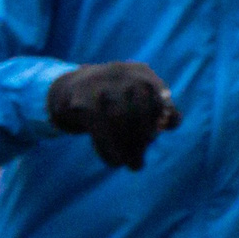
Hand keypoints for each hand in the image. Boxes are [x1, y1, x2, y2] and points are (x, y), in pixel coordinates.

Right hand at [47, 61, 179, 169]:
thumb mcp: (137, 101)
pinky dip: (109, 149)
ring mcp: (98, 84)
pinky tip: (114, 162)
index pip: (158, 95)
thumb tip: (171, 121)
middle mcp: (119, 72)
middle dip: (143, 140)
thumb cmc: (112, 103)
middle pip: (139, 109)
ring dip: (128, 149)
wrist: (66, 91)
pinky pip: (100, 128)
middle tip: (139, 163)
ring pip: (120, 119)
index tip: (158, 134)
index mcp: (138, 71)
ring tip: (132, 166)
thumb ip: (160, 111)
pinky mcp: (80, 100)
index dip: (162, 117)